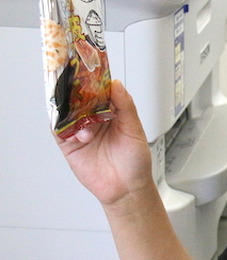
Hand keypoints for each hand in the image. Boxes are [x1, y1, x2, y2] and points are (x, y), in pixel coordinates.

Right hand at [56, 80, 152, 207]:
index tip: (89, 70)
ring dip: (71, 111)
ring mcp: (81, 131)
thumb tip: (116, 85)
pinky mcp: (70, 145)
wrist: (126, 189)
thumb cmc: (135, 161)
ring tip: (80, 114)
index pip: (100, 92)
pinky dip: (61, 126)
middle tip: (74, 84)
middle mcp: (95, 120)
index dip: (94, 81)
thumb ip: (125, 106)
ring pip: (67, 113)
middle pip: (80, 99)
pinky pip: (59, 131)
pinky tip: (75, 130)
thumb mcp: (135, 129)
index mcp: (112, 113)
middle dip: (76, 92)